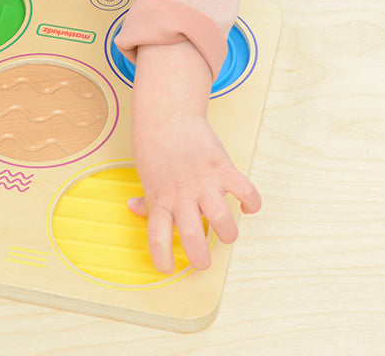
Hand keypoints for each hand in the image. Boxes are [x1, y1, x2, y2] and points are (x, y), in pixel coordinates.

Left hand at [128, 41, 260, 272]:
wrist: (167, 116)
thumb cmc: (157, 150)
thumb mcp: (148, 176)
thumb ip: (147, 198)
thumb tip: (133, 209)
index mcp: (161, 200)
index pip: (157, 236)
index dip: (162, 257)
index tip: (169, 268)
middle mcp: (182, 194)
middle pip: (192, 235)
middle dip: (201, 258)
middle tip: (204, 262)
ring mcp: (203, 181)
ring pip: (221, 219)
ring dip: (228, 233)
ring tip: (227, 234)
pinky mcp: (222, 167)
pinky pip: (245, 190)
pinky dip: (251, 203)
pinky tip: (247, 207)